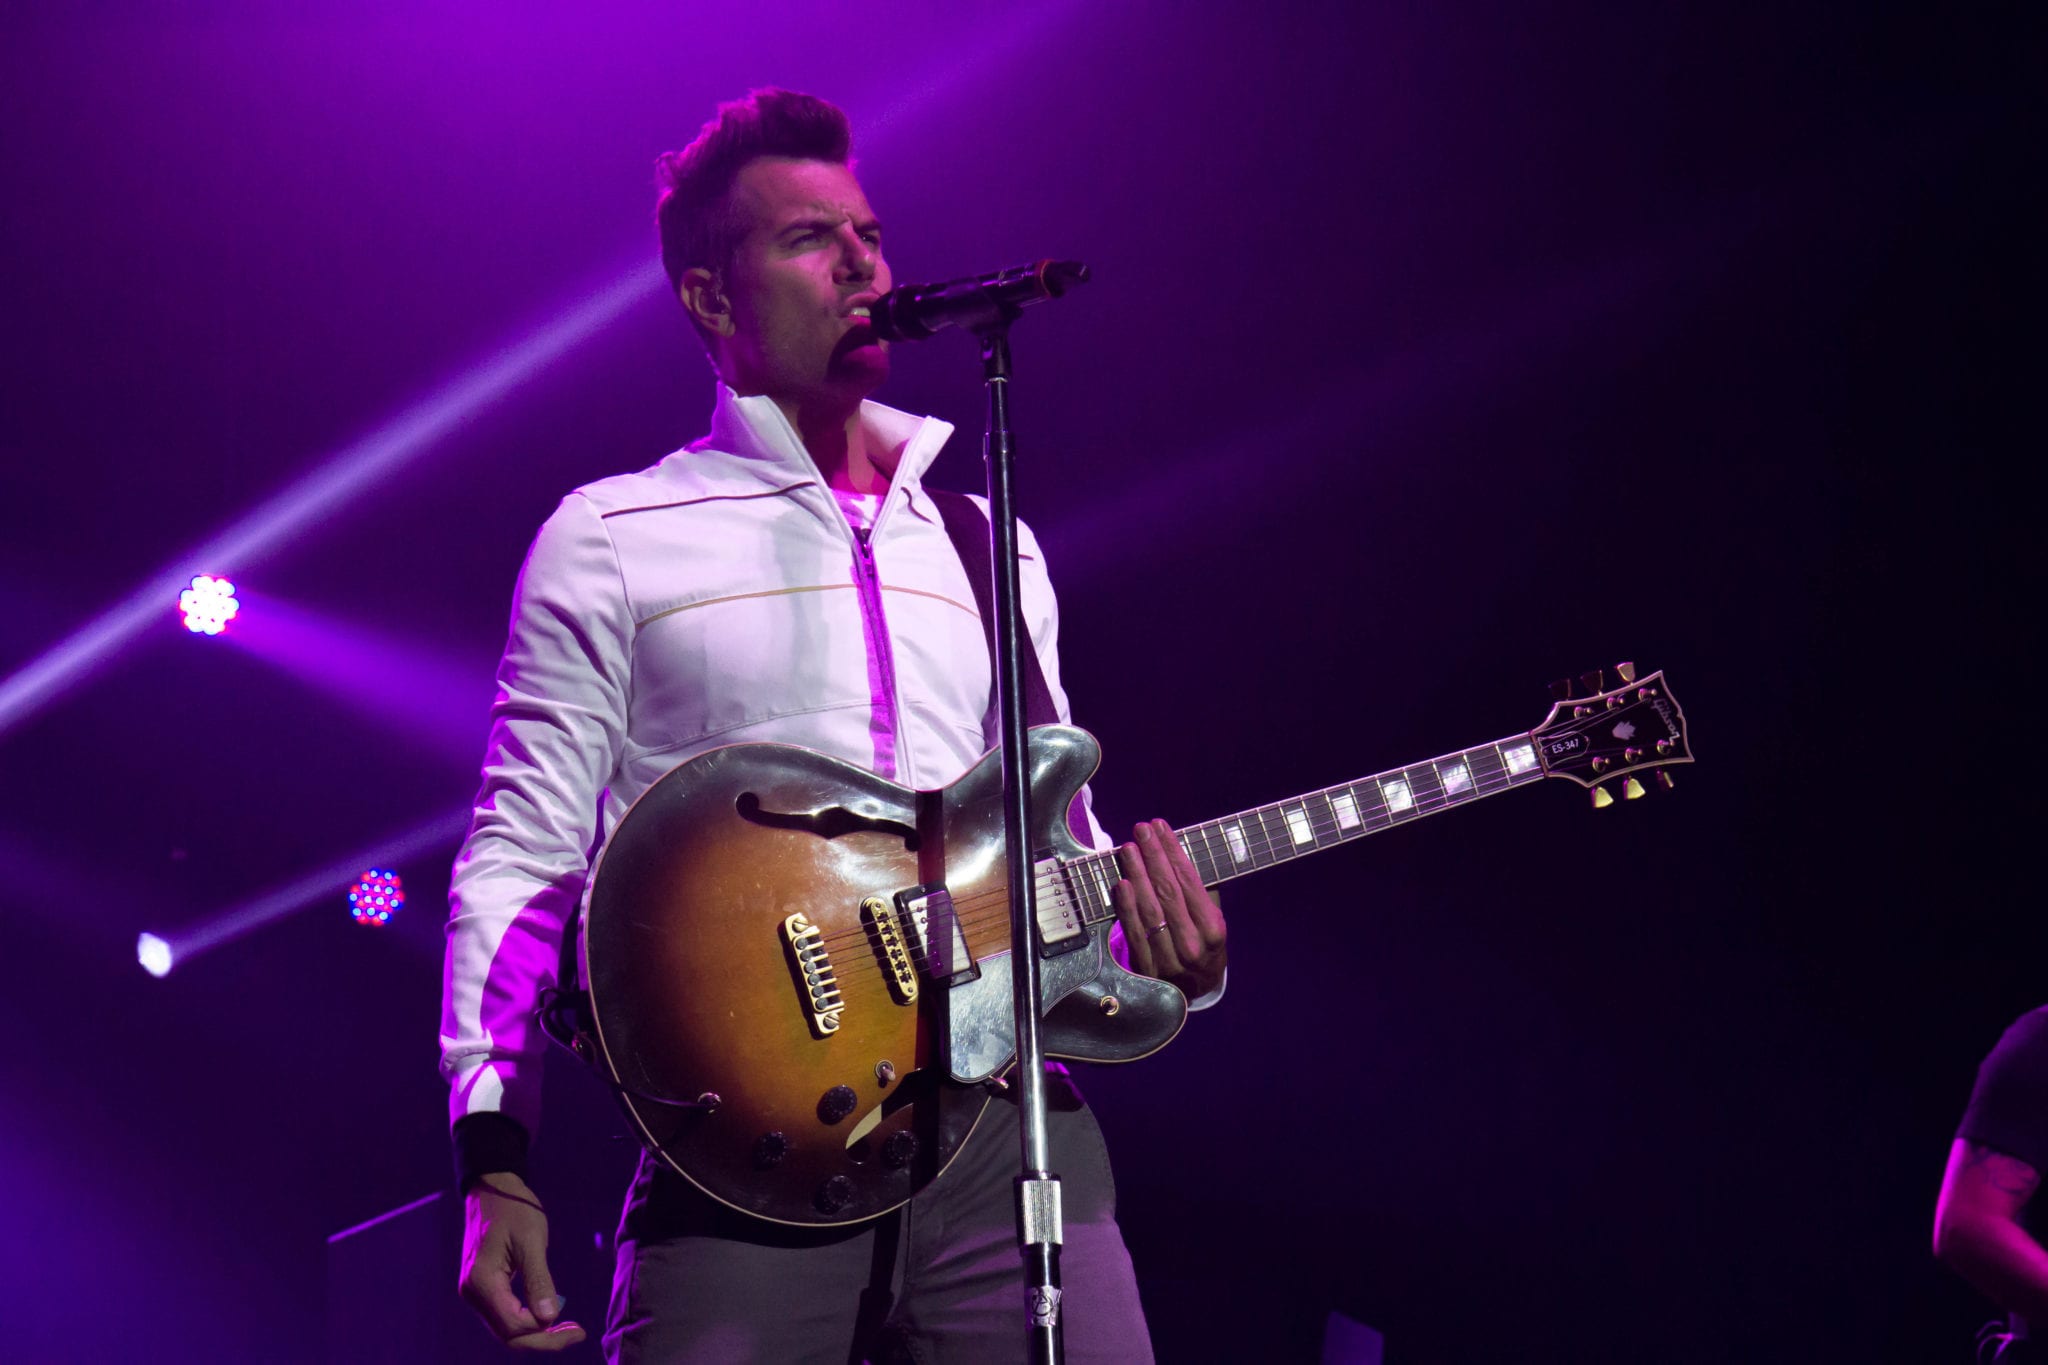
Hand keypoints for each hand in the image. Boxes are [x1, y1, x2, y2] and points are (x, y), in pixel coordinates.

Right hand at [459, 1173, 586, 1351]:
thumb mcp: (532, 1241)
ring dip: (537, 1332)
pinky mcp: (482, 1287)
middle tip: (577, 1333)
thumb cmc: (514, 1209)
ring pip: (505, 1329)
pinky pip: (504, 1315)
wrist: (492, 1188)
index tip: (578, 1330)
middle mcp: (472, 1293)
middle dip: (544, 1340)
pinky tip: (549, 1315)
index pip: (515, 1326)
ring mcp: (474, 1292)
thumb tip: (550, 1317)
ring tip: (568, 1327)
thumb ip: (539, 1280)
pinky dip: (527, 1320)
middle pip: (508, 1335)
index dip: (546, 1334)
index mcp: (482, 1283)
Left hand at [1112, 818, 1226, 999]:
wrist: (1196, 989)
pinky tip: (1121, 883)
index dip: (1173, 852)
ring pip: (1150, 910)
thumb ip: (1201, 890)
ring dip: (1137, 875)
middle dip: (1153, 856)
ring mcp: (1169, 959)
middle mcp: (1193, 945)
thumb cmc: (1204, 944)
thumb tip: (1179, 851)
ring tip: (1128, 849)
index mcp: (1213, 930)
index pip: (1190, 882)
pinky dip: (1126, 907)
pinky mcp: (1147, 968)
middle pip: (1169, 893)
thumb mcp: (1213, 920)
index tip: (1161, 828)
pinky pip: (1134, 932)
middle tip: (1141, 829)